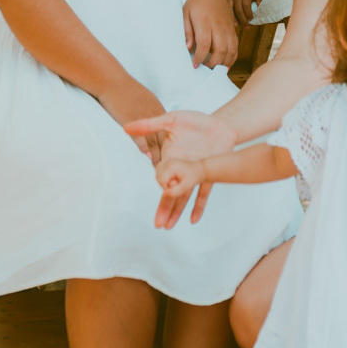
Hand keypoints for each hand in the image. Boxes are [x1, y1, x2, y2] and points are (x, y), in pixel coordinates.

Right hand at [99, 76, 166, 161]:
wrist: (112, 80)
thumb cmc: (125, 89)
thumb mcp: (145, 97)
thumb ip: (151, 110)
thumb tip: (154, 124)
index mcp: (158, 109)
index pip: (169, 131)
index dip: (171, 145)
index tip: (173, 158)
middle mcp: (154, 114)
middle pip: (165, 138)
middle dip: (167, 154)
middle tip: (170, 169)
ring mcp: (142, 117)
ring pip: (154, 140)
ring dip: (156, 156)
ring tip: (159, 169)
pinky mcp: (130, 120)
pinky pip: (139, 136)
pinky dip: (144, 148)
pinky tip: (146, 157)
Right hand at [125, 110, 236, 225]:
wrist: (220, 124)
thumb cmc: (196, 121)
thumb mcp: (171, 120)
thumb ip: (149, 125)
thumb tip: (126, 127)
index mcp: (170, 159)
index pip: (161, 176)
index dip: (162, 183)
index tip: (164, 184)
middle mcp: (181, 170)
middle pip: (169, 192)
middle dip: (164, 208)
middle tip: (157, 224)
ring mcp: (194, 174)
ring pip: (183, 197)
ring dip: (176, 212)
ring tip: (168, 227)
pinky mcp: (210, 175)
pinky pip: (203, 193)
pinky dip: (199, 206)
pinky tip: (193, 220)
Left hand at [183, 0, 238, 67]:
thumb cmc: (195, 3)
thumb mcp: (185, 14)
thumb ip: (187, 32)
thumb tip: (188, 48)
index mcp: (205, 22)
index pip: (204, 44)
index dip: (200, 57)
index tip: (194, 64)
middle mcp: (218, 25)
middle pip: (221, 49)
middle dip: (213, 63)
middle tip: (204, 67)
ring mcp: (228, 27)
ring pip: (232, 49)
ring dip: (224, 62)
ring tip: (215, 67)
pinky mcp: (233, 28)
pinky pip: (236, 45)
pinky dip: (232, 57)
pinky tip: (225, 63)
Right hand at [228, 0, 262, 26]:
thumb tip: (259, 6)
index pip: (246, 5)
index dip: (248, 13)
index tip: (251, 19)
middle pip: (238, 9)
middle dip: (243, 19)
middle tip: (247, 27)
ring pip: (230, 10)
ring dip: (234, 19)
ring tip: (237, 26)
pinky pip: (226, 9)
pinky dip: (229, 16)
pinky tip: (231, 22)